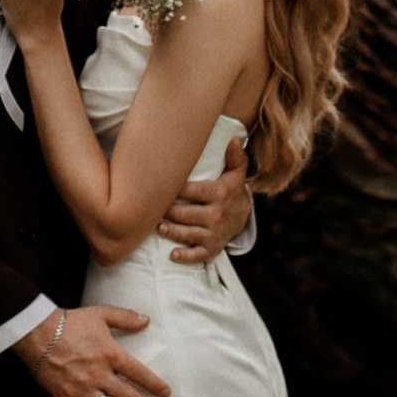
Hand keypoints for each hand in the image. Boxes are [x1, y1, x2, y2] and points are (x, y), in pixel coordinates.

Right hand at [15, 299, 169, 396]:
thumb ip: (125, 317)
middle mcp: (100, 375)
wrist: (37, 333)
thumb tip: (146, 320)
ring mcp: (83, 389)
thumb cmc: (70, 322)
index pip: (139, 374)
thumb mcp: (100, 313)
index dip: (154, 385)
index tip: (166, 394)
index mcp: (110, 354)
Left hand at [160, 131, 251, 263]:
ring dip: (170, 231)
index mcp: (220, 193)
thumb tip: (234, 139)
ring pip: (187, 233)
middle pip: (184, 213)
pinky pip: (198, 255)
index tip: (158, 184)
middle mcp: (217, 215)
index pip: (190, 190)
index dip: (173, 188)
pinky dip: (185, 256)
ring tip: (158, 225)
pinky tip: (172, 254)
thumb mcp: (235, 172)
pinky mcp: (213, 248)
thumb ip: (234, 156)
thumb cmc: (231, 188)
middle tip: (152, 207)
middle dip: (167, 211)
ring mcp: (215, 233)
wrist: (243, 215)